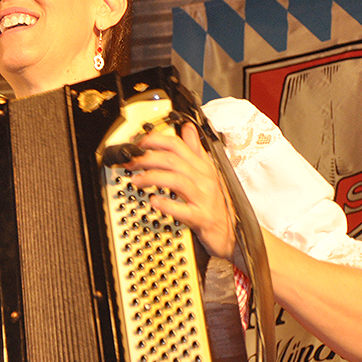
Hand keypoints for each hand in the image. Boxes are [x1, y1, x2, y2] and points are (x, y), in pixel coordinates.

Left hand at [124, 122, 235, 259]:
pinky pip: (183, 209)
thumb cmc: (214, 203)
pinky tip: (153, 201)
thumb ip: (194, 150)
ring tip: (136, 181)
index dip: (156, 141)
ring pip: (177, 180)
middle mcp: (204, 179)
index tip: (139, 143)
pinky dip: (167, 204)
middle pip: (173, 160)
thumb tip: (187, 128)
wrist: (230, 234)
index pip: (179, 145)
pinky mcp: (202, 217)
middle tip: (131, 163)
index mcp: (203, 167)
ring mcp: (204, 198)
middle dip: (147, 158)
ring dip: (153, 177)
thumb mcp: (206, 173)